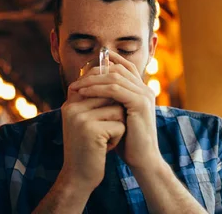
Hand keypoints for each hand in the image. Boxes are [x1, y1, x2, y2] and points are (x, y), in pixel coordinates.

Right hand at [59, 88, 125, 194]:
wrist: (78, 177)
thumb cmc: (88, 147)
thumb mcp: (86, 121)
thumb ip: (95, 101)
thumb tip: (116, 78)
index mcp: (70, 103)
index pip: (95, 83)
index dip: (109, 93)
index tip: (110, 112)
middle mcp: (72, 107)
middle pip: (110, 95)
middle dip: (116, 112)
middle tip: (106, 130)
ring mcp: (80, 117)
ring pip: (117, 109)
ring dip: (118, 126)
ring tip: (105, 139)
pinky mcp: (91, 130)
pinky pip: (119, 125)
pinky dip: (118, 138)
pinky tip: (105, 148)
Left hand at [69, 52, 161, 171]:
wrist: (143, 160)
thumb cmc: (128, 142)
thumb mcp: (118, 118)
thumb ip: (110, 103)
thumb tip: (89, 92)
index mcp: (142, 91)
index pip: (126, 67)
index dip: (109, 62)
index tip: (88, 64)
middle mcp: (145, 90)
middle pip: (118, 70)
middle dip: (95, 72)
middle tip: (77, 79)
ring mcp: (144, 95)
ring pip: (115, 77)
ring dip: (92, 80)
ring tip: (76, 86)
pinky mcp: (140, 103)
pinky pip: (115, 90)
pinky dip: (97, 89)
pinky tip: (84, 93)